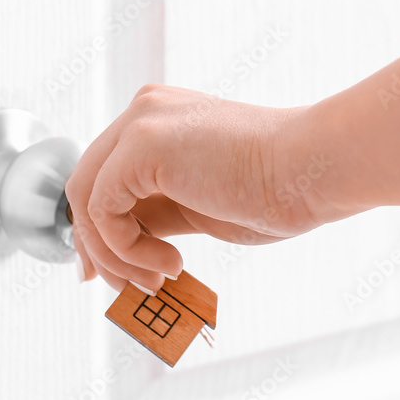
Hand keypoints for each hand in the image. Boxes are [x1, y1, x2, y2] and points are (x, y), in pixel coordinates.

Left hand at [64, 84, 339, 292]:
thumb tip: (121, 243)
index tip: (108, 274)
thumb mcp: (200, 205)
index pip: (104, 178)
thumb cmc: (277, 189)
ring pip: (85, 200)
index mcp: (159, 120)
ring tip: (157, 280)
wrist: (313, 170)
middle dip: (96, 247)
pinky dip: (125, 248)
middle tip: (122, 289)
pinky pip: (102, 209)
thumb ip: (157, 213)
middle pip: (85, 186)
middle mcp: (143, 111)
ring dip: (115, 256)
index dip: (97, 231)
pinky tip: (169, 262)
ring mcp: (139, 122)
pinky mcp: (141, 143)